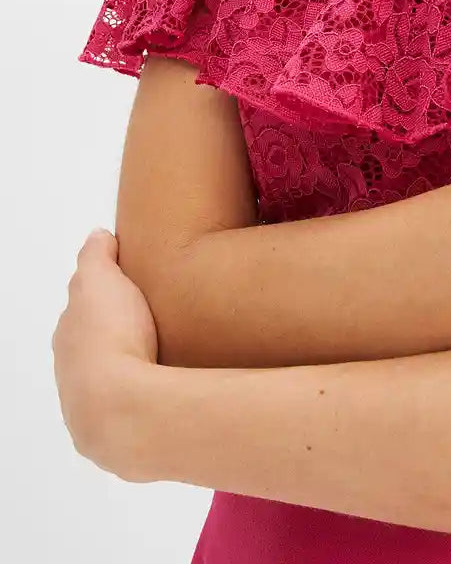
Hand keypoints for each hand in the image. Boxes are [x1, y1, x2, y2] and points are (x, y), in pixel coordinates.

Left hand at [52, 228, 158, 480]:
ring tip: (165, 351)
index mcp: (68, 332)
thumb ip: (96, 255)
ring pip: (113, 375)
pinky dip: (145, 389)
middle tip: (150, 316)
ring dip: (131, 364)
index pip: (82, 305)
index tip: (126, 284)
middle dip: (117, 330)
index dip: (103, 292)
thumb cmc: (110, 338)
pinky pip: (133, 401)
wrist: (120, 406)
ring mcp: (93, 403)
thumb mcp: (100, 278)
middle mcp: (73, 369)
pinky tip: (166, 383)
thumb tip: (97, 237)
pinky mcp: (117, 429)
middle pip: (95, 343)